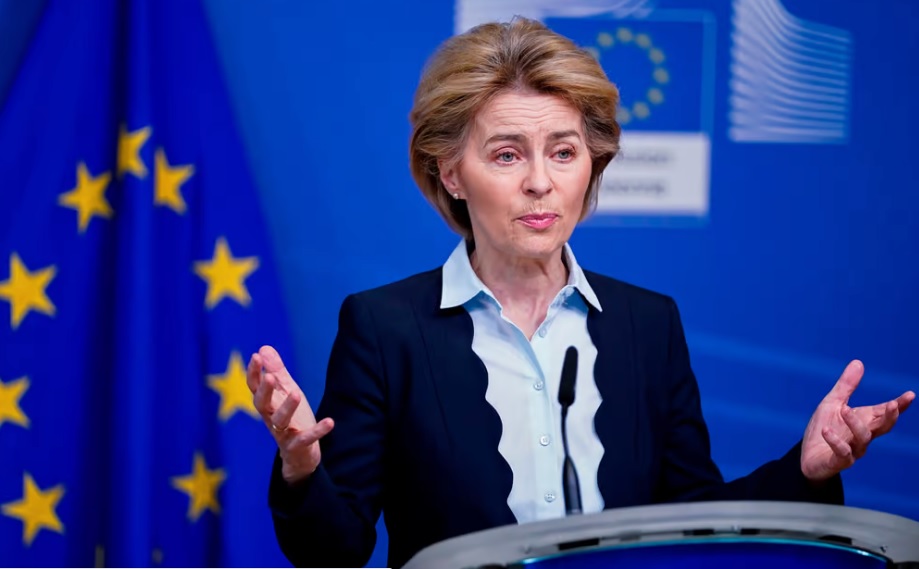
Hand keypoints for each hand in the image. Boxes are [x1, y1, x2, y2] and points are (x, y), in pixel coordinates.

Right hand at [247, 345, 333, 483]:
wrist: (301, 454)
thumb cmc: (292, 418)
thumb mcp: (286, 392)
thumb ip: (276, 371)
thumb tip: (263, 348)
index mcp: (267, 403)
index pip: (255, 388)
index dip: (253, 373)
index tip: (255, 357)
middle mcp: (271, 418)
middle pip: (262, 404)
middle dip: (265, 391)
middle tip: (270, 377)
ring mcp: (283, 433)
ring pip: (280, 421)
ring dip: (287, 407)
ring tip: (296, 393)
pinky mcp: (298, 446)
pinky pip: (306, 438)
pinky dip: (317, 431)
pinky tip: (330, 422)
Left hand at [801, 359, 914, 481]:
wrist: (808, 456)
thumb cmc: (824, 428)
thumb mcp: (833, 403)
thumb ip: (846, 386)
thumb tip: (858, 362)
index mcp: (865, 421)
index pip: (885, 413)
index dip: (899, 406)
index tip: (910, 395)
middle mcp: (863, 436)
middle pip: (883, 427)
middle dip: (890, 417)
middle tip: (892, 405)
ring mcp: (853, 450)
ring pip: (863, 438)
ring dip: (855, 424)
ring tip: (844, 409)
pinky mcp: (838, 461)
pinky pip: (842, 453)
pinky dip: (835, 442)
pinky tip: (826, 430)